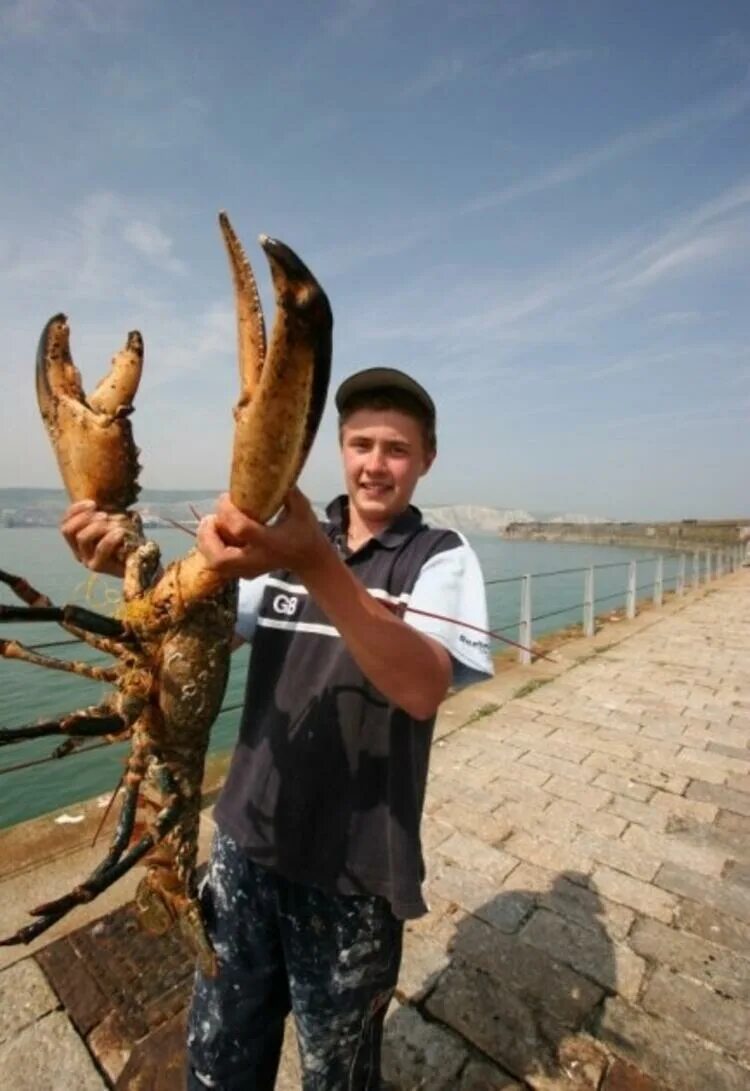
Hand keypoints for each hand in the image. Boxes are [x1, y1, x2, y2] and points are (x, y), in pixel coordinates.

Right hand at [60, 500, 127, 576]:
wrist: (142, 561)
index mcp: (78, 540)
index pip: (65, 522)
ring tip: (115, 524)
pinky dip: (110, 537)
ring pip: (82, 537)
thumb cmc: (128, 539)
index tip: (93, 503)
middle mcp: (78, 551)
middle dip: (85, 517)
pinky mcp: (98, 567)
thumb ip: (108, 511)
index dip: (75, 510)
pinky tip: (121, 532)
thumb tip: (106, 499)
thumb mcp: (116, 521)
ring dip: (98, 526)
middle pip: (68, 530)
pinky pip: (100, 549)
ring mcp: (87, 560)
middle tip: (104, 515)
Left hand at [197, 488, 330, 579]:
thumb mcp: (301, 507)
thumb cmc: (305, 531)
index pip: (241, 529)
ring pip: (216, 565)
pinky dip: (211, 550)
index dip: (228, 511)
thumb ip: (286, 490)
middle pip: (220, 558)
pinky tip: (217, 536)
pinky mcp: (245, 574)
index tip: (227, 497)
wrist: (310, 560)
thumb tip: (272, 468)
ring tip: (211, 525)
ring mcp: (250, 570)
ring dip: (206, 543)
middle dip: (208, 536)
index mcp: (272, 542)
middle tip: (210, 518)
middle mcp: (258, 558)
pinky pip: (220, 567)